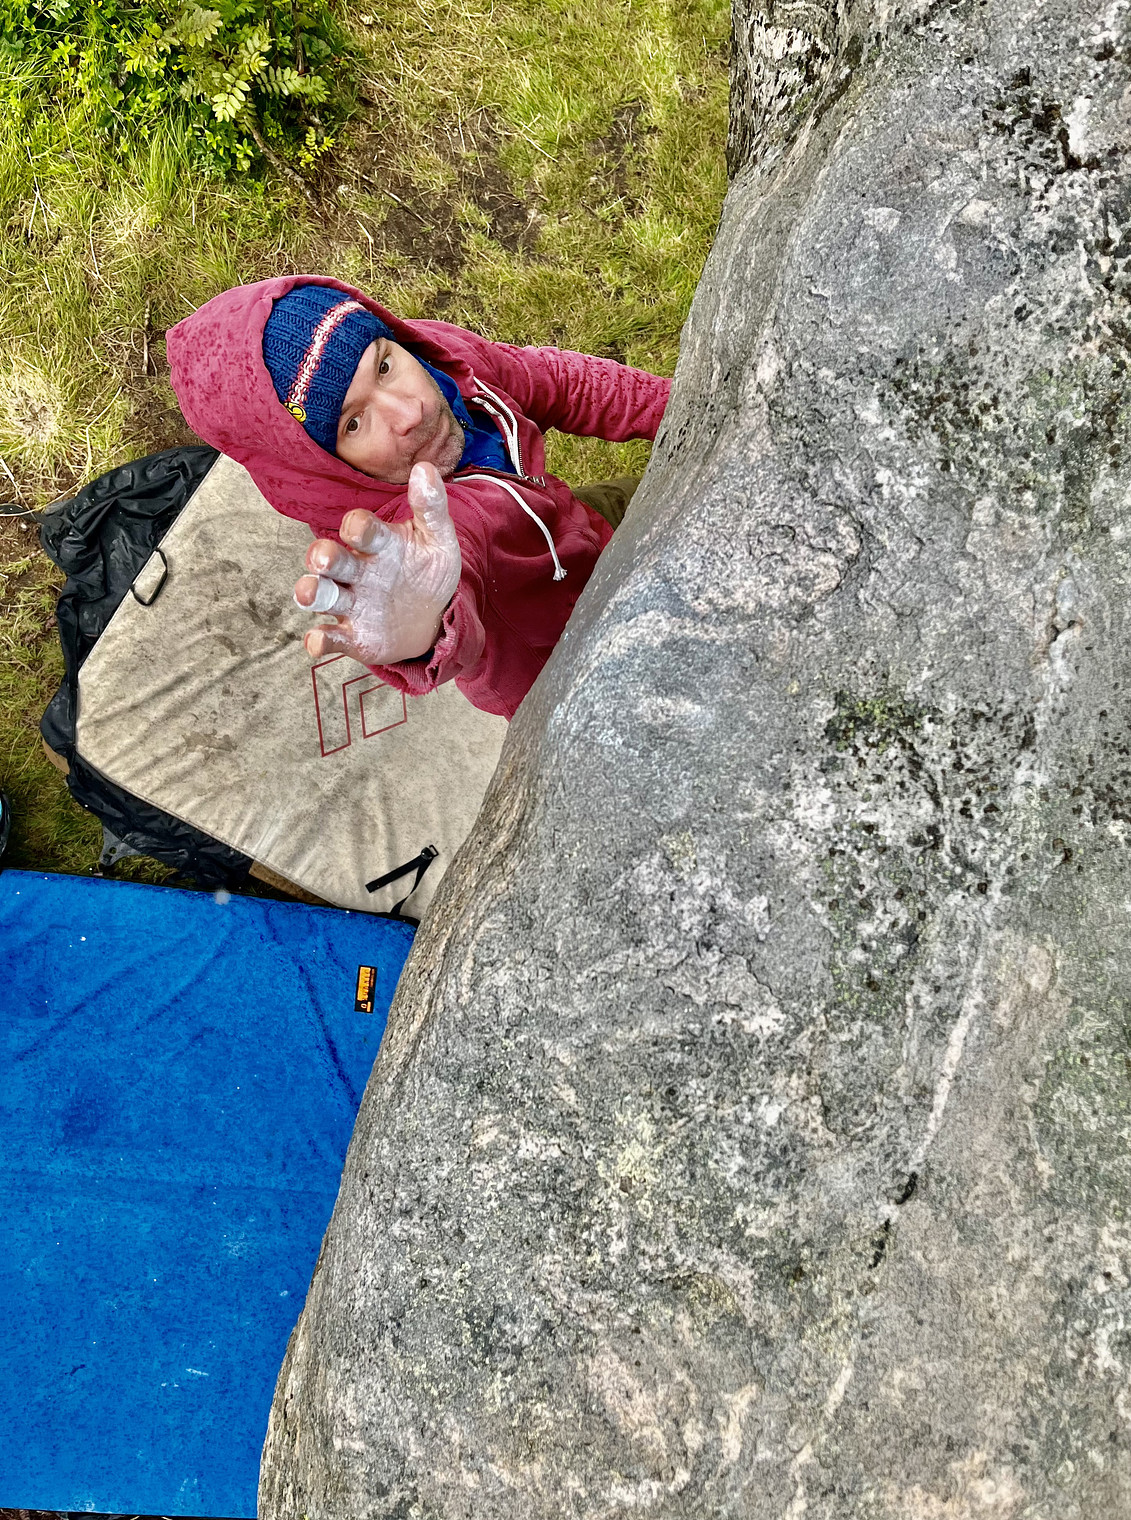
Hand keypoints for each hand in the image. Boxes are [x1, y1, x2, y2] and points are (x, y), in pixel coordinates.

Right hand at [294, 461, 461, 664]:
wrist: (434, 619)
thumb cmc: (429, 573)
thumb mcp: (438, 542)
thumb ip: (431, 508)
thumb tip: (425, 468)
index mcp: (377, 544)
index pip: (359, 528)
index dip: (356, 527)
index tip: (358, 528)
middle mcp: (357, 570)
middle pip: (331, 559)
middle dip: (322, 557)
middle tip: (322, 559)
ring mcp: (351, 602)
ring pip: (322, 594)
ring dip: (312, 592)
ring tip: (311, 593)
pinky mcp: (352, 635)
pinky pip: (329, 636)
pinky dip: (319, 639)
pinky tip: (318, 640)